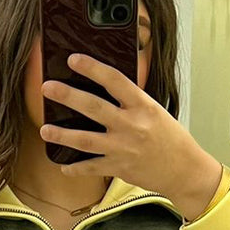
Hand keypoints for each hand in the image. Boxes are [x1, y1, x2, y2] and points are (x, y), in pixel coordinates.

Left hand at [41, 56, 223, 220]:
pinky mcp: (119, 168)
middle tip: (47, 87)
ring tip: (44, 129)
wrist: (185, 170)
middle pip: (93, 108)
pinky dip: (75, 168)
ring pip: (85, 140)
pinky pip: (91, 168)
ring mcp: (123, 148)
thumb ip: (131, 101)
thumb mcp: (155, 111)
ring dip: (62, 135)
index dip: (92, 68)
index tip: (73, 59)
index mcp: (143, 106)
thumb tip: (103, 86)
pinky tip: (64, 165)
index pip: (114, 80)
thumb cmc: (170, 138)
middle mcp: (132, 125)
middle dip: (67, 96)